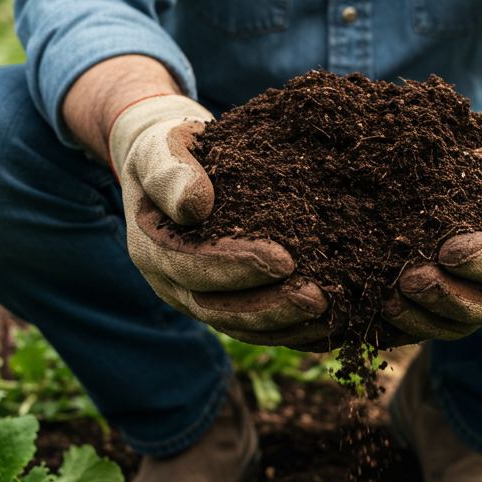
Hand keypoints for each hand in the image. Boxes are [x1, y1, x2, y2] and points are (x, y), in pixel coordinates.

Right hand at [109, 95, 330, 347]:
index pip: (190, 266)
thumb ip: (169, 173)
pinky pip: (257, 328)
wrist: (170, 168)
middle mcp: (171, 283)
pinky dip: (293, 332)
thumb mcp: (159, 149)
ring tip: (330, 313)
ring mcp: (197, 299)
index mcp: (150, 248)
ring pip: (240, 327)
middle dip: (268, 307)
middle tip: (317, 298)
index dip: (234, 267)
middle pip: (217, 309)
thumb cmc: (168, 153)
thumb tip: (195, 205)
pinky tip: (332, 324)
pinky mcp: (224, 304)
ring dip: (285, 325)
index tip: (283, 260)